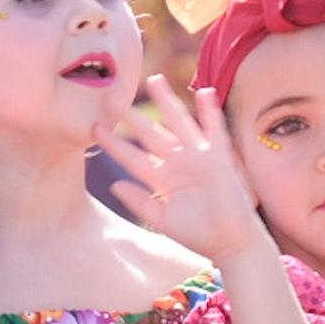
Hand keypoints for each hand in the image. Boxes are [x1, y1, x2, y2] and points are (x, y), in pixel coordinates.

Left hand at [96, 74, 267, 262]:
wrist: (230, 243)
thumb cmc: (199, 235)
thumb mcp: (163, 219)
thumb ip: (140, 202)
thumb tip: (114, 184)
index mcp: (163, 179)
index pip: (134, 156)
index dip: (115, 143)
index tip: (95, 128)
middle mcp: (178, 163)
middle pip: (151, 133)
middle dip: (133, 117)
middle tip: (112, 97)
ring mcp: (198, 158)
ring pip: (178, 124)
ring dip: (167, 102)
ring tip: (154, 80)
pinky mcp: (218, 159)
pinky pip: (214, 131)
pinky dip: (210, 112)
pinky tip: (203, 92)